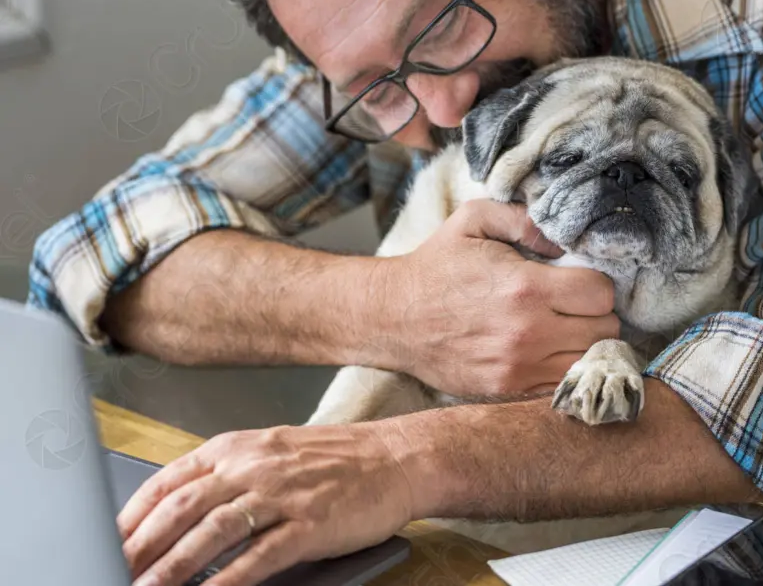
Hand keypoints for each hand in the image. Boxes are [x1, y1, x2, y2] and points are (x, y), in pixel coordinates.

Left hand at [117, 423, 413, 585]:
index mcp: (238, 447)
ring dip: (171, 568)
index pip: (169, 481)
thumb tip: (177, 514)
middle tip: (113, 572)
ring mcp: (282, 494)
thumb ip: (227, 476)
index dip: (132, 516)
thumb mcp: (273, 454)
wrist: (396, 458)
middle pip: (181, 508)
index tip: (107, 543)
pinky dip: (226, 580)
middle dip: (139, 548)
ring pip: (211, 532)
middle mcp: (254, 466)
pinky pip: (257, 557)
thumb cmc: (336, 459)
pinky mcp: (309, 524)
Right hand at [373, 199, 619, 396]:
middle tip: (575, 306)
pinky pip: (561, 385)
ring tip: (566, 329)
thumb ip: (525, 220)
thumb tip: (563, 240)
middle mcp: (528, 333)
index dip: (596, 285)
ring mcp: (519, 367)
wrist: (392, 317)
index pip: (601, 294)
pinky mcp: (508, 389)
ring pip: (588, 362)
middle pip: (604, 331)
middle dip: (595, 315)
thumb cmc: (436, 266)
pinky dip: (563, 368)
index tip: (580, 281)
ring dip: (584, 344)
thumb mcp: (474, 220)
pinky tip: (548, 351)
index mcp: (526, 288)